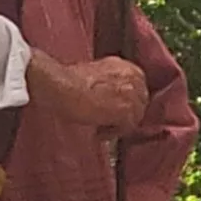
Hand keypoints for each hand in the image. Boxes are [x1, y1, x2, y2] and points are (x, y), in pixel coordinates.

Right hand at [29, 51, 148, 130]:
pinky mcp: (126, 110)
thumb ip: (109, 85)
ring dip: (119, 126)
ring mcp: (132, 94)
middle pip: (140, 104)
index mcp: (127, 67)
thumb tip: (109, 99)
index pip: (138, 91)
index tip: (113, 112)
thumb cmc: (67, 80)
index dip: (125, 104)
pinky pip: (127, 128)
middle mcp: (134, 78)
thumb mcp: (96, 75)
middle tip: (107, 123)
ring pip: (136, 118)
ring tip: (100, 129)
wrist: (60, 86)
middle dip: (125, 115)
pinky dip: (113, 133)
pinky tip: (98, 133)